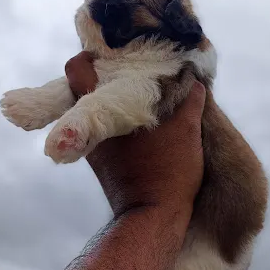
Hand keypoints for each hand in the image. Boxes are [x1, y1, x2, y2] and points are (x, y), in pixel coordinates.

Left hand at [65, 52, 204, 217]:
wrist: (153, 217)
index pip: (75, 69)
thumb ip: (188, 100)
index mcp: (103, 111)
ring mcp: (93, 144)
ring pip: (90, 107)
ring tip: (139, 91)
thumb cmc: (168, 170)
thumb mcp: (186, 130)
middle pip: (79, 86)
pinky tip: (141, 119)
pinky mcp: (99, 160)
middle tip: (127, 69)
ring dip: (109, 95)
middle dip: (100, 74)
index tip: (111, 52)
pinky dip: (116, 118)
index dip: (89, 55)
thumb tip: (193, 80)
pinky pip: (102, 127)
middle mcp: (90, 125)